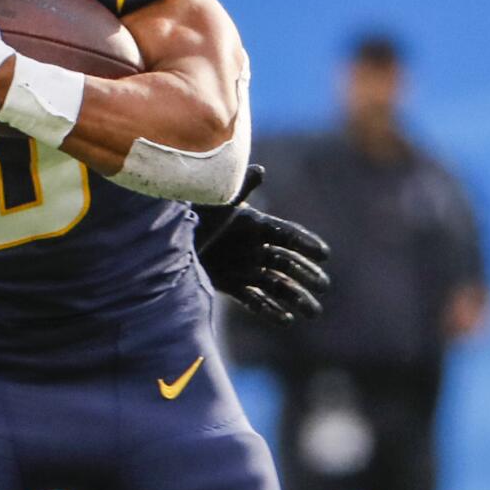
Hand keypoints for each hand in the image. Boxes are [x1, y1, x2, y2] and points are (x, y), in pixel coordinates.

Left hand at [193, 164, 331, 323]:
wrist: (163, 241)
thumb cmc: (192, 216)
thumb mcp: (215, 204)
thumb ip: (239, 191)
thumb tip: (259, 169)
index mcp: (256, 225)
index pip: (287, 234)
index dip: (306, 243)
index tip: (325, 254)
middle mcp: (255, 248)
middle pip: (288, 263)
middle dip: (308, 275)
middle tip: (325, 286)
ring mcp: (245, 268)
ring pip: (277, 285)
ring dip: (296, 298)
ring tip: (313, 313)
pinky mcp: (231, 285)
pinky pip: (255, 300)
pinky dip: (270, 310)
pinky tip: (285, 320)